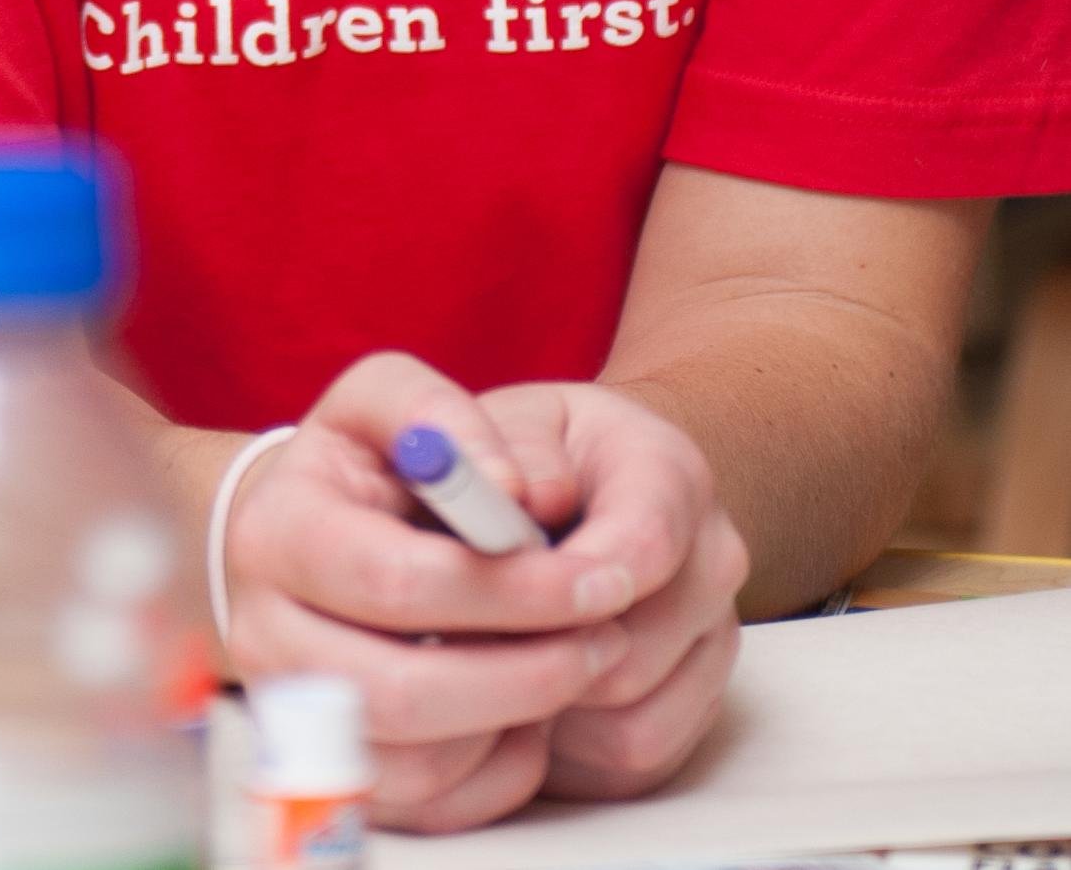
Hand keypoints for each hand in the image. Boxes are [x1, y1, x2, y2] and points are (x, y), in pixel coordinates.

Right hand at [221, 353, 738, 831]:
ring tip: (573, 664)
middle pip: (400, 692)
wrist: (293, 539)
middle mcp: (263, 632)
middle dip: (525, 673)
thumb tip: (516, 489)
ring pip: (420, 762)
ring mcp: (294, 712)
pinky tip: (527, 706)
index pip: (395, 581)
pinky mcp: (335, 765)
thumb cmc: (355, 468)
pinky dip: (499, 768)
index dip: (509, 591)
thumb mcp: (384, 402)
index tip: (598, 581)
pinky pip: (431, 804)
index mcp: (277, 532)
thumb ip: (446, 416)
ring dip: (518, 722)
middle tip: (605, 640)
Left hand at [484, 381, 746, 801]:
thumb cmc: (526, 453)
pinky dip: (573, 747)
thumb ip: (511, 449)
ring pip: (638, 719)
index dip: (570, 583)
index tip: (501, 594)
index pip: (646, 544)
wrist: (574, 481)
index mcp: (669, 473)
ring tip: (486, 666)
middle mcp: (711, 557)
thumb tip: (520, 498)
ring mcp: (715, 635)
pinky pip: (641, 757)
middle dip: (542, 653)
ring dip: (553, 709)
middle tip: (463, 641)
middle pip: (638, 652)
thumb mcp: (508, 421)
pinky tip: (521, 698)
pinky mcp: (700, 700)